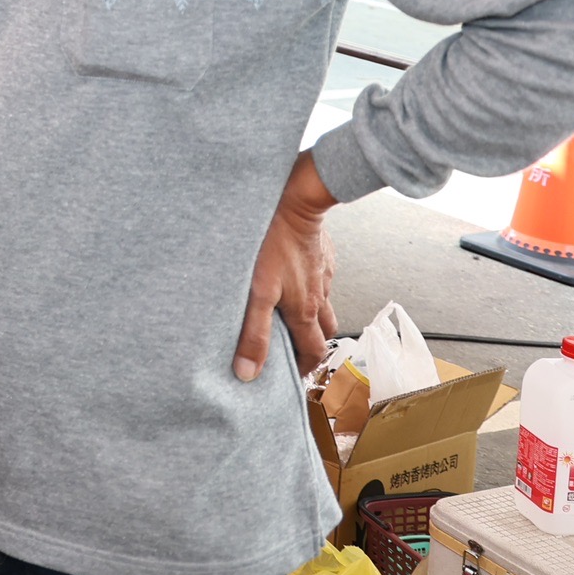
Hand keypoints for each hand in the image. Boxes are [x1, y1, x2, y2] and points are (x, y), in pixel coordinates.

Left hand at [235, 150, 338, 380]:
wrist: (296, 201)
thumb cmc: (273, 243)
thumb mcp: (257, 292)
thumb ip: (253, 333)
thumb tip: (248, 372)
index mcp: (305, 310)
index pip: (314, 350)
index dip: (306, 367)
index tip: (295, 374)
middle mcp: (319, 294)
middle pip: (324, 330)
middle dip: (313, 343)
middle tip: (295, 347)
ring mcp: (323, 272)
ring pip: (325, 303)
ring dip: (314, 315)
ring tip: (294, 315)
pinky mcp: (322, 252)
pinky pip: (322, 276)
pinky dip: (313, 285)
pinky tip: (296, 277)